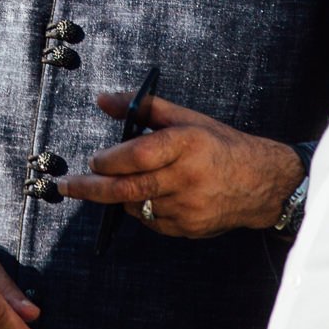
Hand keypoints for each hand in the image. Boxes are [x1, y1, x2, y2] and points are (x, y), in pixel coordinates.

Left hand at [53, 93, 302, 237]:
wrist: (261, 183)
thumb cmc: (219, 145)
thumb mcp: (186, 118)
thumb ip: (142, 108)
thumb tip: (102, 99)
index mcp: (187, 143)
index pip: (138, 155)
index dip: (110, 160)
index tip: (93, 161)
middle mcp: (188, 177)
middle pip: (128, 188)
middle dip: (91, 189)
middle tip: (67, 186)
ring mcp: (189, 207)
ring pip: (137, 206)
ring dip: (122, 196)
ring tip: (129, 182)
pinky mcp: (189, 229)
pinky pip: (152, 221)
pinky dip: (143, 208)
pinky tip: (155, 195)